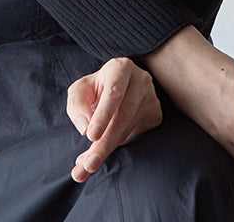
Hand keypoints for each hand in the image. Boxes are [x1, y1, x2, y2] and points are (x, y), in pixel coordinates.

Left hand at [65, 56, 162, 182]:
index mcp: (121, 68)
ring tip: (88, 165)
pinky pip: (138, 136)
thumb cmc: (97, 88)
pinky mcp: (156, 115)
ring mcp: (152, 98)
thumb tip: (84, 128)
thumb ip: (77, 105)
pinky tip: (106, 150)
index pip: (113, 91)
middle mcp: (141, 81)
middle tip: (89, 164)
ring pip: (129, 129)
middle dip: (105, 142)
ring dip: (108, 149)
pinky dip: (120, 146)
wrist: (121, 86)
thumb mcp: (81, 90)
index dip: (103, 115)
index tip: (90, 136)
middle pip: (123, 115)